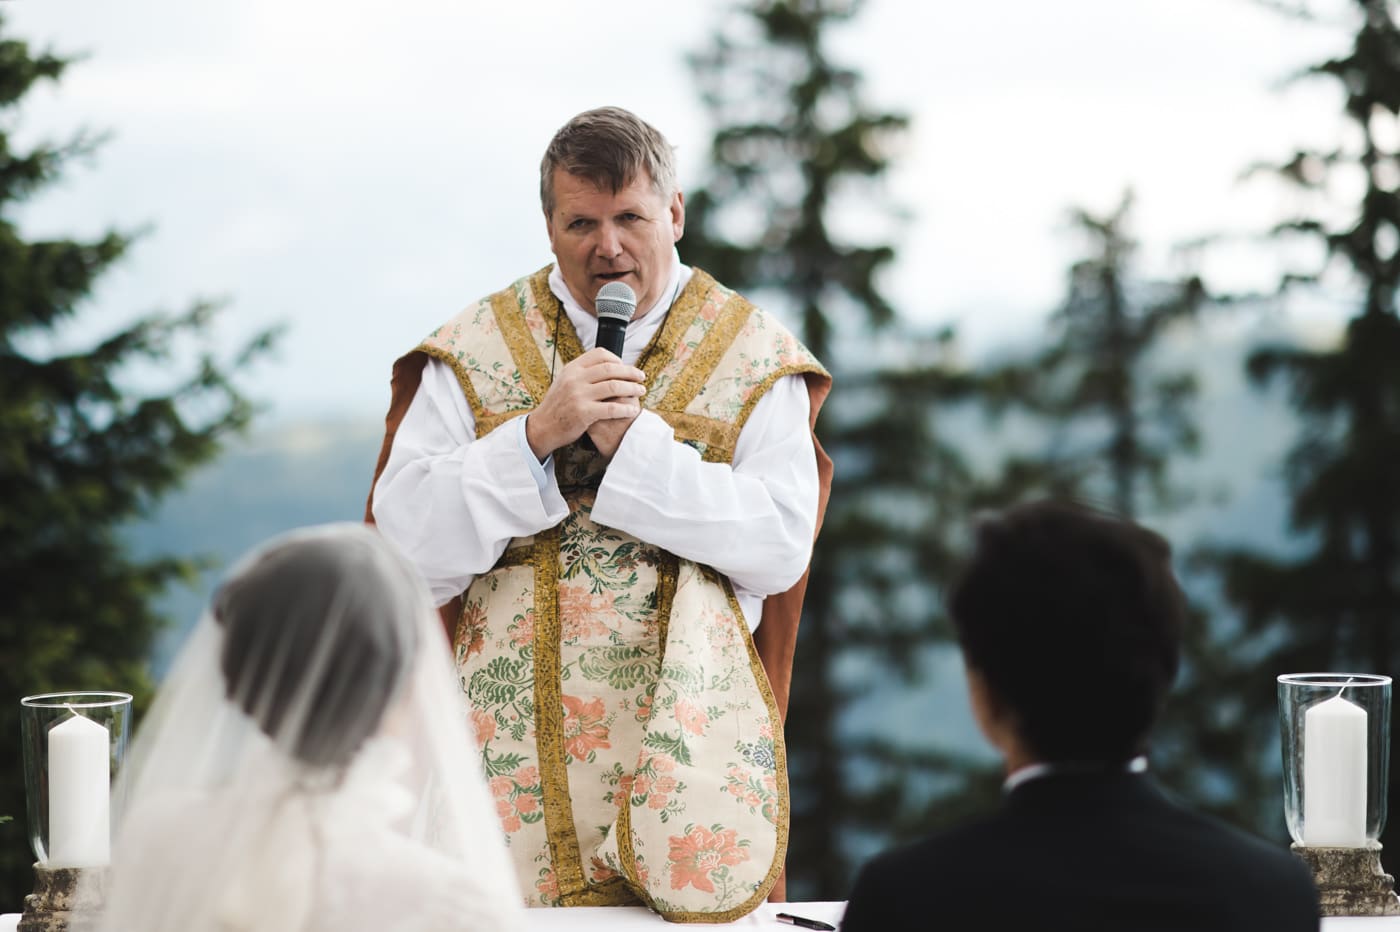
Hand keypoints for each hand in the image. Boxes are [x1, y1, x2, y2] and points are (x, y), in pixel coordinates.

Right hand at [525, 348, 645, 458]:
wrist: (543, 427)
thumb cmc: (558, 406)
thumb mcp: (565, 381)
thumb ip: (582, 373)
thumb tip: (606, 364)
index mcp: (572, 368)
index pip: (600, 354)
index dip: (618, 359)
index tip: (626, 367)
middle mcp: (575, 379)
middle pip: (611, 368)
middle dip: (630, 372)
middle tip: (641, 378)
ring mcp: (578, 395)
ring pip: (614, 386)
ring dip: (632, 389)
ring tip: (640, 392)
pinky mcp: (583, 413)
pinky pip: (612, 408)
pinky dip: (626, 409)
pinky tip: (633, 411)